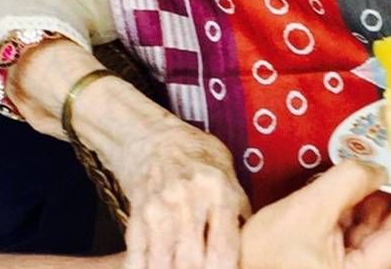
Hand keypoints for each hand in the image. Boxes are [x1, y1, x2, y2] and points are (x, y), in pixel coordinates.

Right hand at [115, 117, 249, 268]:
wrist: (152, 136)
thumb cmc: (197, 155)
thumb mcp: (228, 174)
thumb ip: (238, 208)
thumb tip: (254, 242)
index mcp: (217, 191)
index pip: (223, 249)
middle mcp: (187, 201)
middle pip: (192, 262)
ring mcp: (158, 209)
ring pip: (163, 264)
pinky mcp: (136, 215)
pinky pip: (138, 255)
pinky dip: (144, 267)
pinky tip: (153, 268)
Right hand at [241, 162, 390, 268]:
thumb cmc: (265, 261)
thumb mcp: (309, 212)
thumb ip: (348, 183)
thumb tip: (376, 168)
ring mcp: (347, 266)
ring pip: (375, 228)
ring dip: (379, 198)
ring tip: (386, 167)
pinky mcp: (330, 260)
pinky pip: (354, 230)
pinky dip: (357, 207)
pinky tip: (357, 184)